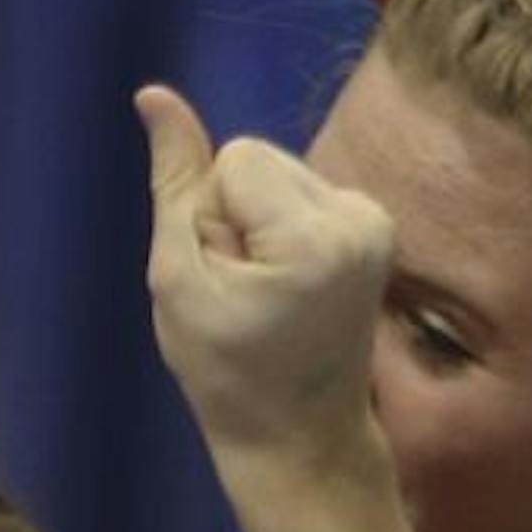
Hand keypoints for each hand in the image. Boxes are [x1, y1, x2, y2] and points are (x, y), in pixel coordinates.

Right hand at [138, 84, 396, 479]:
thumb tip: (155, 95)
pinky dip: (282, 231)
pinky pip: (301, 193)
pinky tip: (287, 285)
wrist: (298, 436)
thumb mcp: (179, 279)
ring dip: (256, 225)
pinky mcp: (377, 226)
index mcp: (317, 235)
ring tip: (264, 294)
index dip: (208, 216)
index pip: (235, 157)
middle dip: (233, 215)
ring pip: (278, 174)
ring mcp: (376, 220)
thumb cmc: (226, 374)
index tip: (222, 282)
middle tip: (239, 293)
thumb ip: (174, 182)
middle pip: (260, 158)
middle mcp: (361, 215)